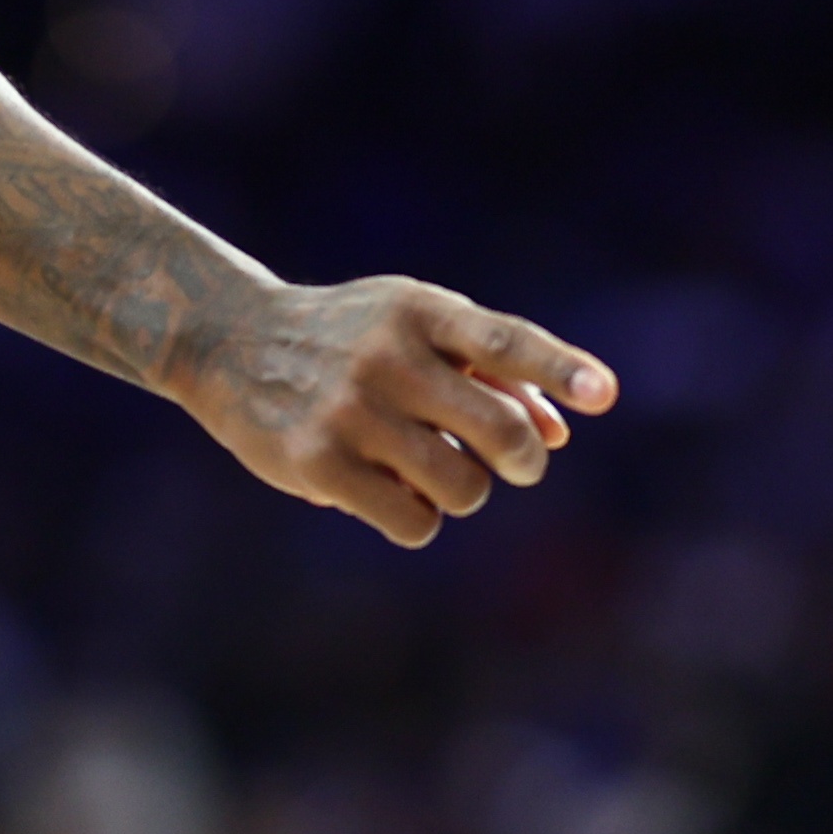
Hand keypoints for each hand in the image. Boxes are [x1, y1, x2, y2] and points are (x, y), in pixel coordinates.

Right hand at [169, 276, 615, 546]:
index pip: (504, 341)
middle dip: (524, 461)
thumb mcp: (412, 327)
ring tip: (431, 470)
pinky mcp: (319, 464)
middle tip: (517, 465)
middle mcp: (385, 357)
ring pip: (464, 488)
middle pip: (501, 432)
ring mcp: (350, 412)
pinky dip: (417, 517)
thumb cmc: (347, 336)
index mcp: (416, 312)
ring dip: (463, 490)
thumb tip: (559, 435)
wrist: (228, 341)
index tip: (604, 396)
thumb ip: (490, 370)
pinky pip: (415, 522)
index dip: (559, 370)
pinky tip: (387, 491)